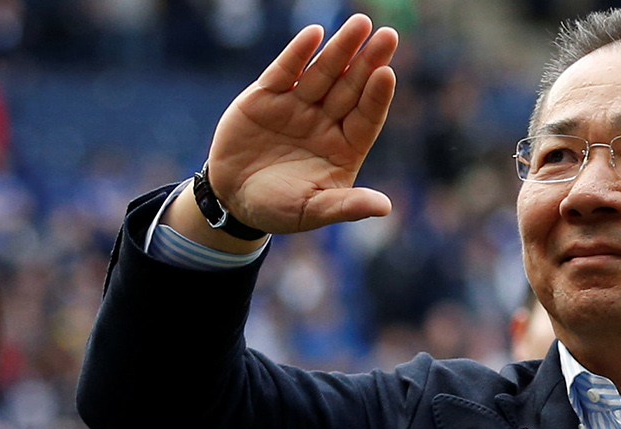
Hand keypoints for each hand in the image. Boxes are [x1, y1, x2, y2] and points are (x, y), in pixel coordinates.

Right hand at [206, 14, 398, 235]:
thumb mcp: (312, 211)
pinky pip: (286, 71)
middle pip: (351, 88)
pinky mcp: (267, 96)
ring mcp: (297, 106)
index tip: (387, 75)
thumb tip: (385, 208)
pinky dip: (298, 53)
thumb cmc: (278, 210)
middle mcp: (325, 122)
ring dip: (341, 48)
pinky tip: (315, 34)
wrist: (232, 200)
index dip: (376, 97)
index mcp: (344, 148)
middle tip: (389, 37)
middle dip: (368, 62)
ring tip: (360, 25)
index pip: (366, 118)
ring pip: (323, 72)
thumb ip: (346, 207)